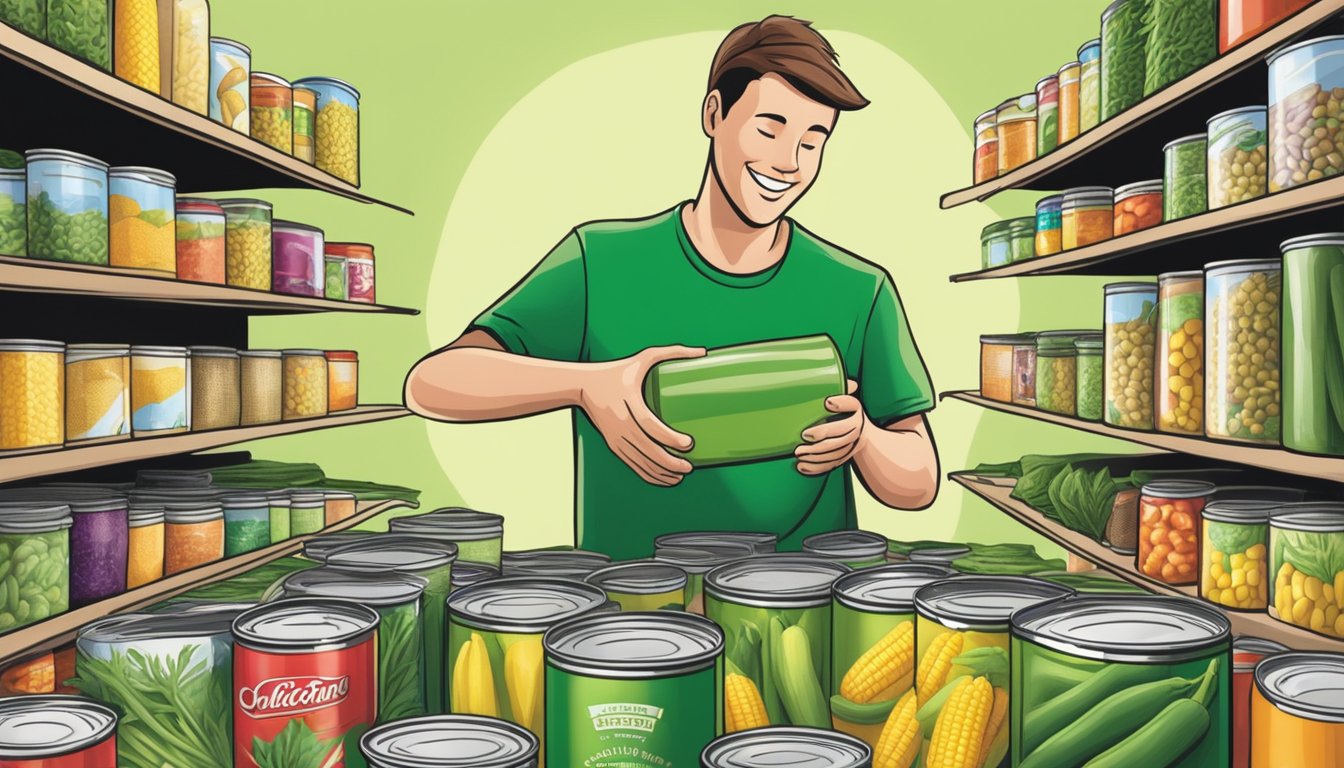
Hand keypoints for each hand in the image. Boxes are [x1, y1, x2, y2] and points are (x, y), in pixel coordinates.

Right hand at [580, 345, 705, 485]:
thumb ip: (672, 351)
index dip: (669, 438)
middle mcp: (620, 422)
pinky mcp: (613, 445)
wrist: (584, 386)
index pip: (650, 425)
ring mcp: (615, 436)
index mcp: (628, 401)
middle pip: (646, 448)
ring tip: (681, 475)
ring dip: (661, 472)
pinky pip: (632, 464)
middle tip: (689, 466)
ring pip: (639, 461)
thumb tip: (702, 351)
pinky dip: (648, 475)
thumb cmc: (617, 371)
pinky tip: (665, 479)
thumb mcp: (642, 357)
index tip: (688, 443)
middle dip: (669, 462)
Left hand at [795, 379, 864, 475]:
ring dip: (816, 455)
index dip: (841, 404)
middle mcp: (857, 431)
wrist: (864, 435)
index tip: (827, 402)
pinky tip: (801, 466)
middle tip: (803, 435)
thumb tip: (850, 383)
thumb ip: (844, 390)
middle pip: (841, 434)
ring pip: (835, 453)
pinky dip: (816, 468)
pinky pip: (830, 465)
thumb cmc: (848, 413)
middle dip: (823, 435)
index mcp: (857, 414)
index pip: (852, 407)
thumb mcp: (848, 401)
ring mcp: (851, 447)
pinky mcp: (842, 458)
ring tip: (799, 453)